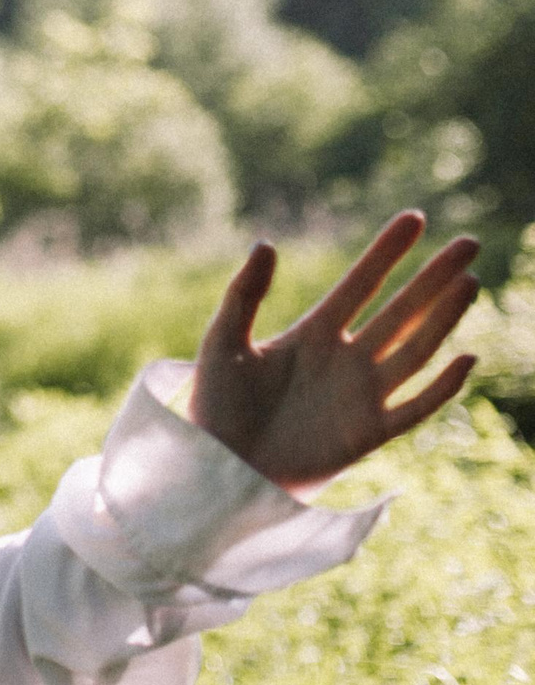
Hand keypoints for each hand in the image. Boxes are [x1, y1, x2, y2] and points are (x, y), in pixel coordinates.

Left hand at [189, 211, 479, 496]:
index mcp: (314, 333)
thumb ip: (244, 294)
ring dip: (442, 319)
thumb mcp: (223, 342)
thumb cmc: (217, 405)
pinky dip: (441, 387)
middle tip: (468, 243)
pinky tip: (465, 357)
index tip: (415, 217)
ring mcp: (362, 395)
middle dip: (433, 277)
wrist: (220, 467)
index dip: (387, 252)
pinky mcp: (368, 433)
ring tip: (469, 282)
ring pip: (415, 350)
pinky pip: (414, 408)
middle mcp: (347, 359)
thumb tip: (265, 243)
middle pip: (400, 310)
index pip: (360, 283)